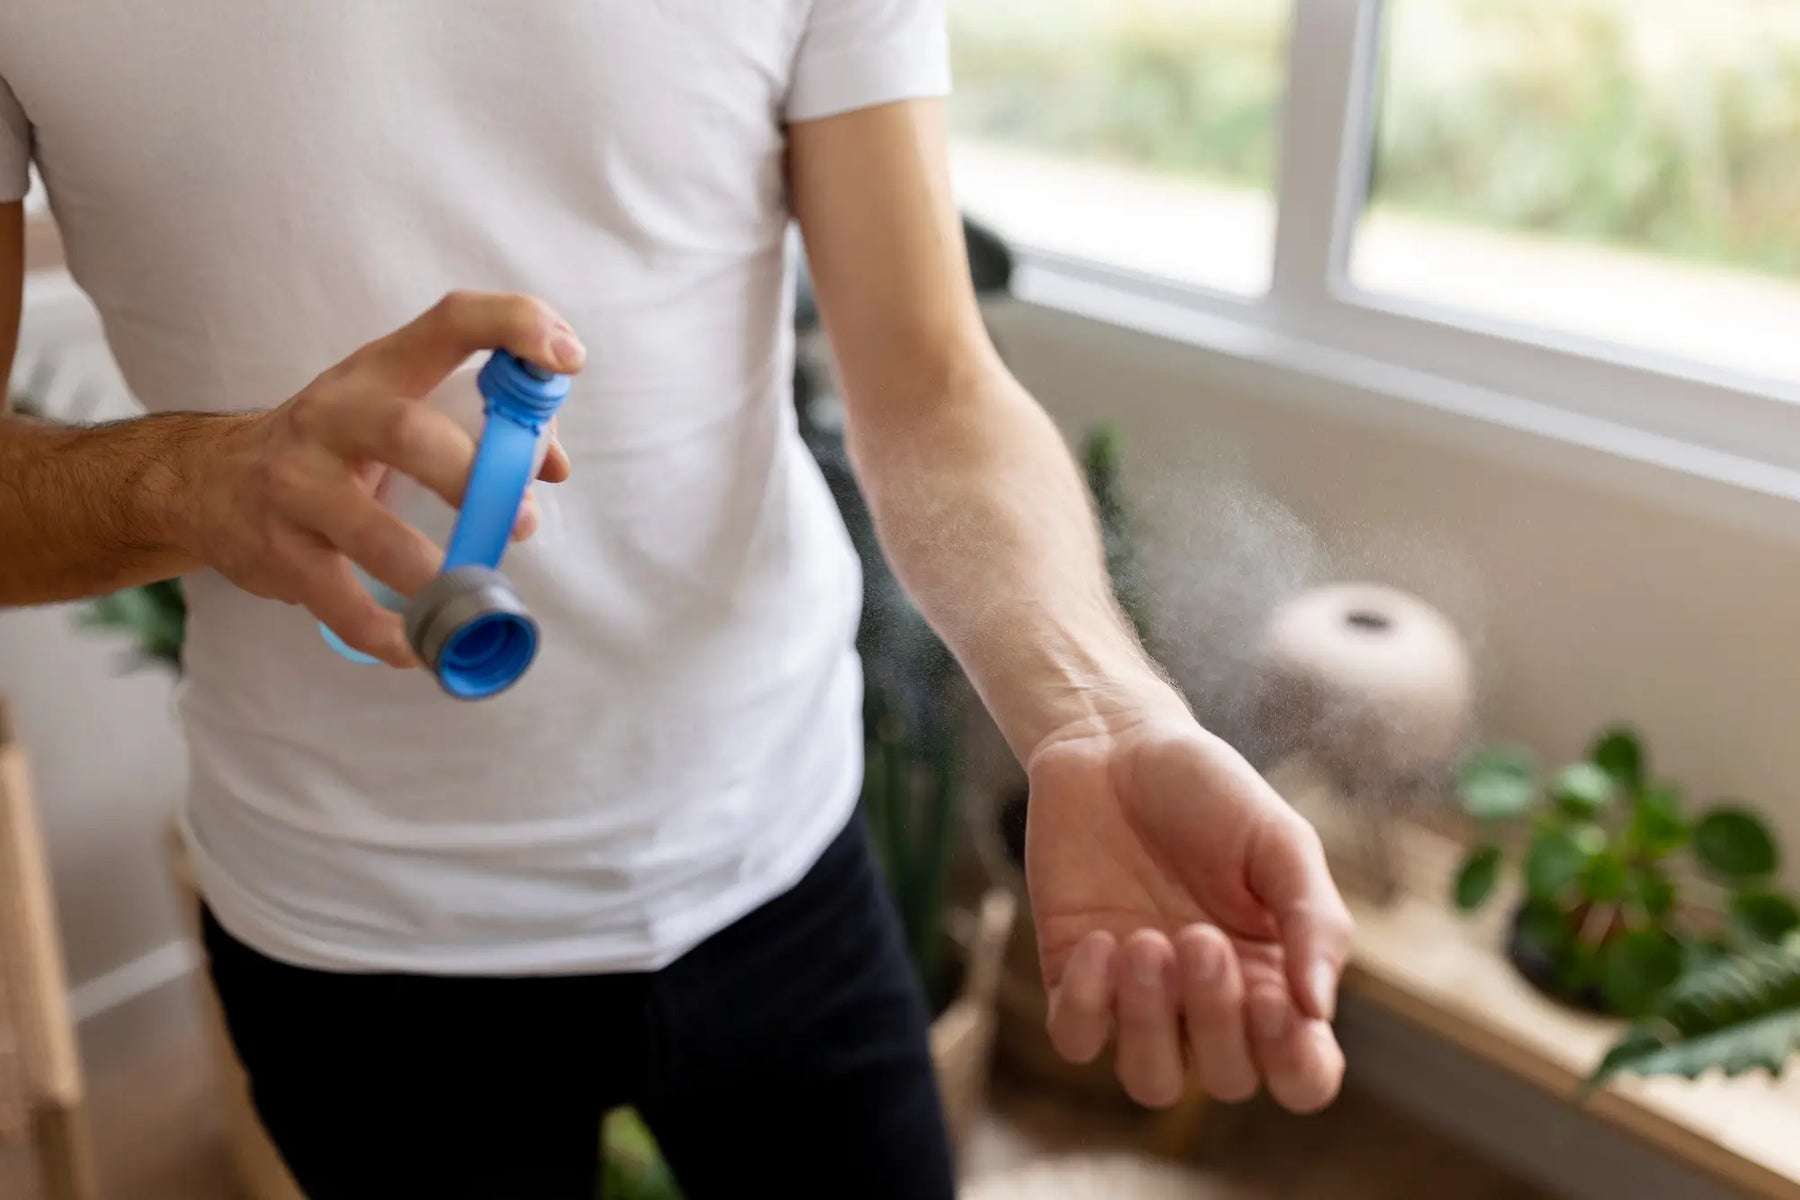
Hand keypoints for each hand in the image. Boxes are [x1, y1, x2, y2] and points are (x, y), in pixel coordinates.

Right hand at [179, 292, 583, 665]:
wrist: (208, 479)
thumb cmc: (337, 445)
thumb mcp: (394, 409)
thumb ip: (481, 426)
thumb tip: (551, 468)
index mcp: (380, 370)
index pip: (451, 320)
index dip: (514, 327)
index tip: (567, 358)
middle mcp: (332, 416)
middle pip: (405, 431)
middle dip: (471, 476)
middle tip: (522, 520)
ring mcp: (296, 483)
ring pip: (370, 529)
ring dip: (433, 571)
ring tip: (471, 595)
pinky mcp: (277, 548)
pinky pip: (338, 600)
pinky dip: (387, 632)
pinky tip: (416, 645)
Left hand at [1027, 702, 1353, 1112]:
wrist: (1115, 744)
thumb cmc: (1210, 792)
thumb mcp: (1281, 841)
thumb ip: (1313, 921)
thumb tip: (1319, 1009)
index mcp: (1276, 978)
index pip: (1303, 1073)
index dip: (1295, 1064)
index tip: (1277, 1000)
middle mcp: (1209, 1003)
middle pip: (1227, 1079)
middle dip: (1216, 1018)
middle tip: (1199, 936)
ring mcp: (1139, 997)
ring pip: (1150, 1079)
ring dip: (1150, 1023)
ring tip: (1146, 941)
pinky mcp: (1075, 976)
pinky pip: (1078, 1039)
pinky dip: (1088, 1004)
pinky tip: (1100, 939)